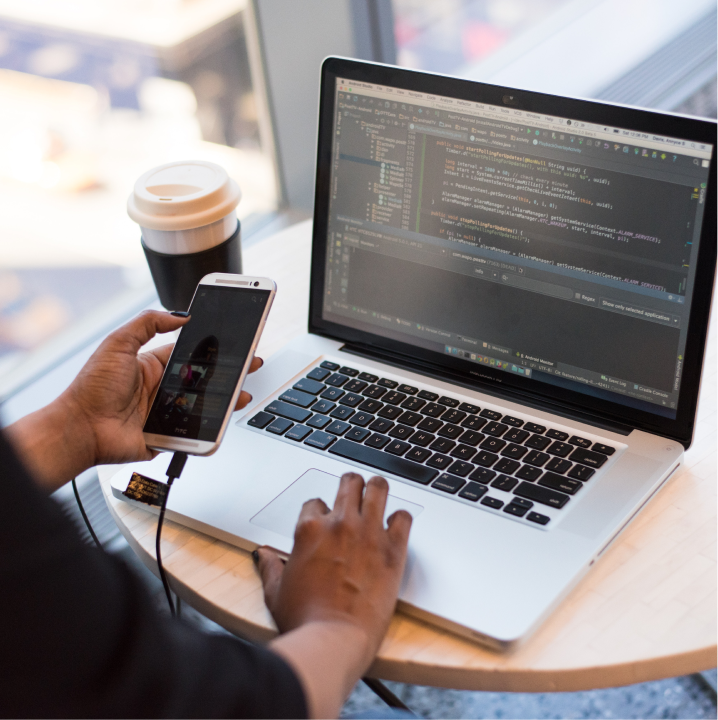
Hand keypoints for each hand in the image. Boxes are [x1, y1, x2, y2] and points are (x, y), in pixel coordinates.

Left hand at [6, 310, 262, 490]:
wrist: (80, 429)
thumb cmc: (91, 388)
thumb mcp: (117, 343)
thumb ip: (147, 323)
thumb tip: (179, 315)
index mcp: (153, 365)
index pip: (190, 354)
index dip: (212, 348)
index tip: (232, 341)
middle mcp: (162, 388)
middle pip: (204, 379)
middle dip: (228, 372)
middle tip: (250, 364)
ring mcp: (167, 413)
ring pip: (205, 405)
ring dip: (226, 399)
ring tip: (242, 392)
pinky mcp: (168, 435)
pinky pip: (194, 431)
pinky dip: (211, 427)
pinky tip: (224, 418)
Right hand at [258, 473, 411, 668]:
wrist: (334, 640)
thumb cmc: (304, 620)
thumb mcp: (276, 592)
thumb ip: (270, 567)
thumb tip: (263, 555)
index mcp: (309, 529)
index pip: (316, 502)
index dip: (320, 511)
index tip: (325, 522)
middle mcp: (339, 524)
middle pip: (349, 482)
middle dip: (351, 485)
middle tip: (354, 494)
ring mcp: (368, 533)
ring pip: (378, 488)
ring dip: (377, 490)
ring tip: (378, 495)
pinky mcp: (393, 549)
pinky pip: (404, 517)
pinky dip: (401, 519)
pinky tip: (396, 527)